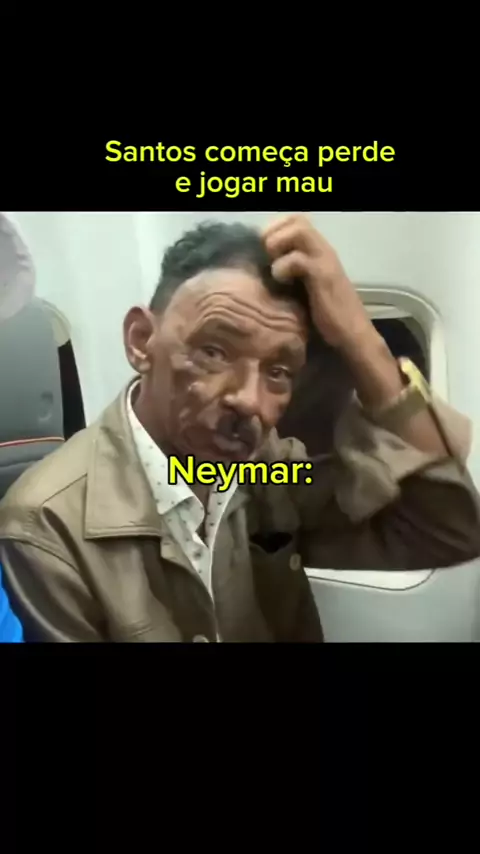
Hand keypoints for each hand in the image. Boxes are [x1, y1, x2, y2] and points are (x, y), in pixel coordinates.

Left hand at [263, 215, 373, 352]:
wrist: (353, 335)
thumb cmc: (330, 316)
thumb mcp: (310, 287)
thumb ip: (297, 273)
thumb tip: (268, 268)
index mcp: (321, 251)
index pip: (298, 221)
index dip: (277, 228)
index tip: (266, 250)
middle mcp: (324, 250)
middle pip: (297, 220)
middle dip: (274, 233)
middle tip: (268, 256)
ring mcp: (324, 260)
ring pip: (298, 230)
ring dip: (278, 244)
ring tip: (274, 267)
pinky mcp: (322, 276)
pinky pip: (296, 259)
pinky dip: (282, 267)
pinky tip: (282, 281)